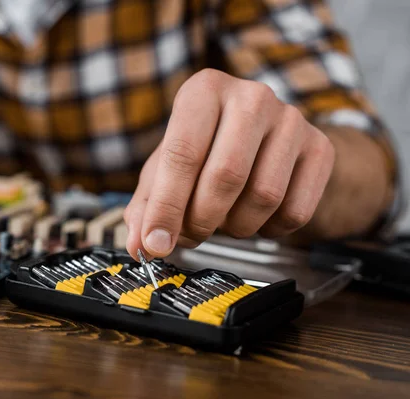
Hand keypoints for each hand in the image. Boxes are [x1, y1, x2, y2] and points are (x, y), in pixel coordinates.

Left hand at [124, 69, 335, 258]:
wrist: (269, 143)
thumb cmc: (207, 153)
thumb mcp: (167, 169)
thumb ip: (148, 206)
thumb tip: (140, 245)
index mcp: (204, 90)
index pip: (182, 153)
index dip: (166, 206)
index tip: (155, 244)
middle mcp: (251, 96)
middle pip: (225, 177)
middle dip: (201, 220)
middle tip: (191, 233)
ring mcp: (291, 120)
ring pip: (264, 197)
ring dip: (236, 226)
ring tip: (224, 217)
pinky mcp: (321, 148)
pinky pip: (295, 211)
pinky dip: (270, 229)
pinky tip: (256, 215)